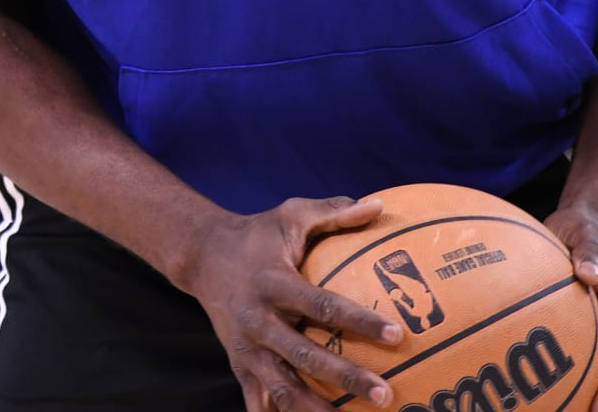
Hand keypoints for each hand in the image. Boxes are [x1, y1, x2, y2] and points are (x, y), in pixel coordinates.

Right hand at [181, 196, 405, 410]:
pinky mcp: (239, 364)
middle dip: (346, 378)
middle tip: (386, 394)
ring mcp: (247, 348)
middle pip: (305, 356)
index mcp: (273, 283)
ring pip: (283, 388)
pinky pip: (258, 401)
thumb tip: (379, 205)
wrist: (200, 256)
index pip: (322, 305)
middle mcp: (258, 320)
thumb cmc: (256, 235)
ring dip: (317, 410)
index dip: (359, 321)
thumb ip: (332, 212)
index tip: (398, 335)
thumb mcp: (289, 216)